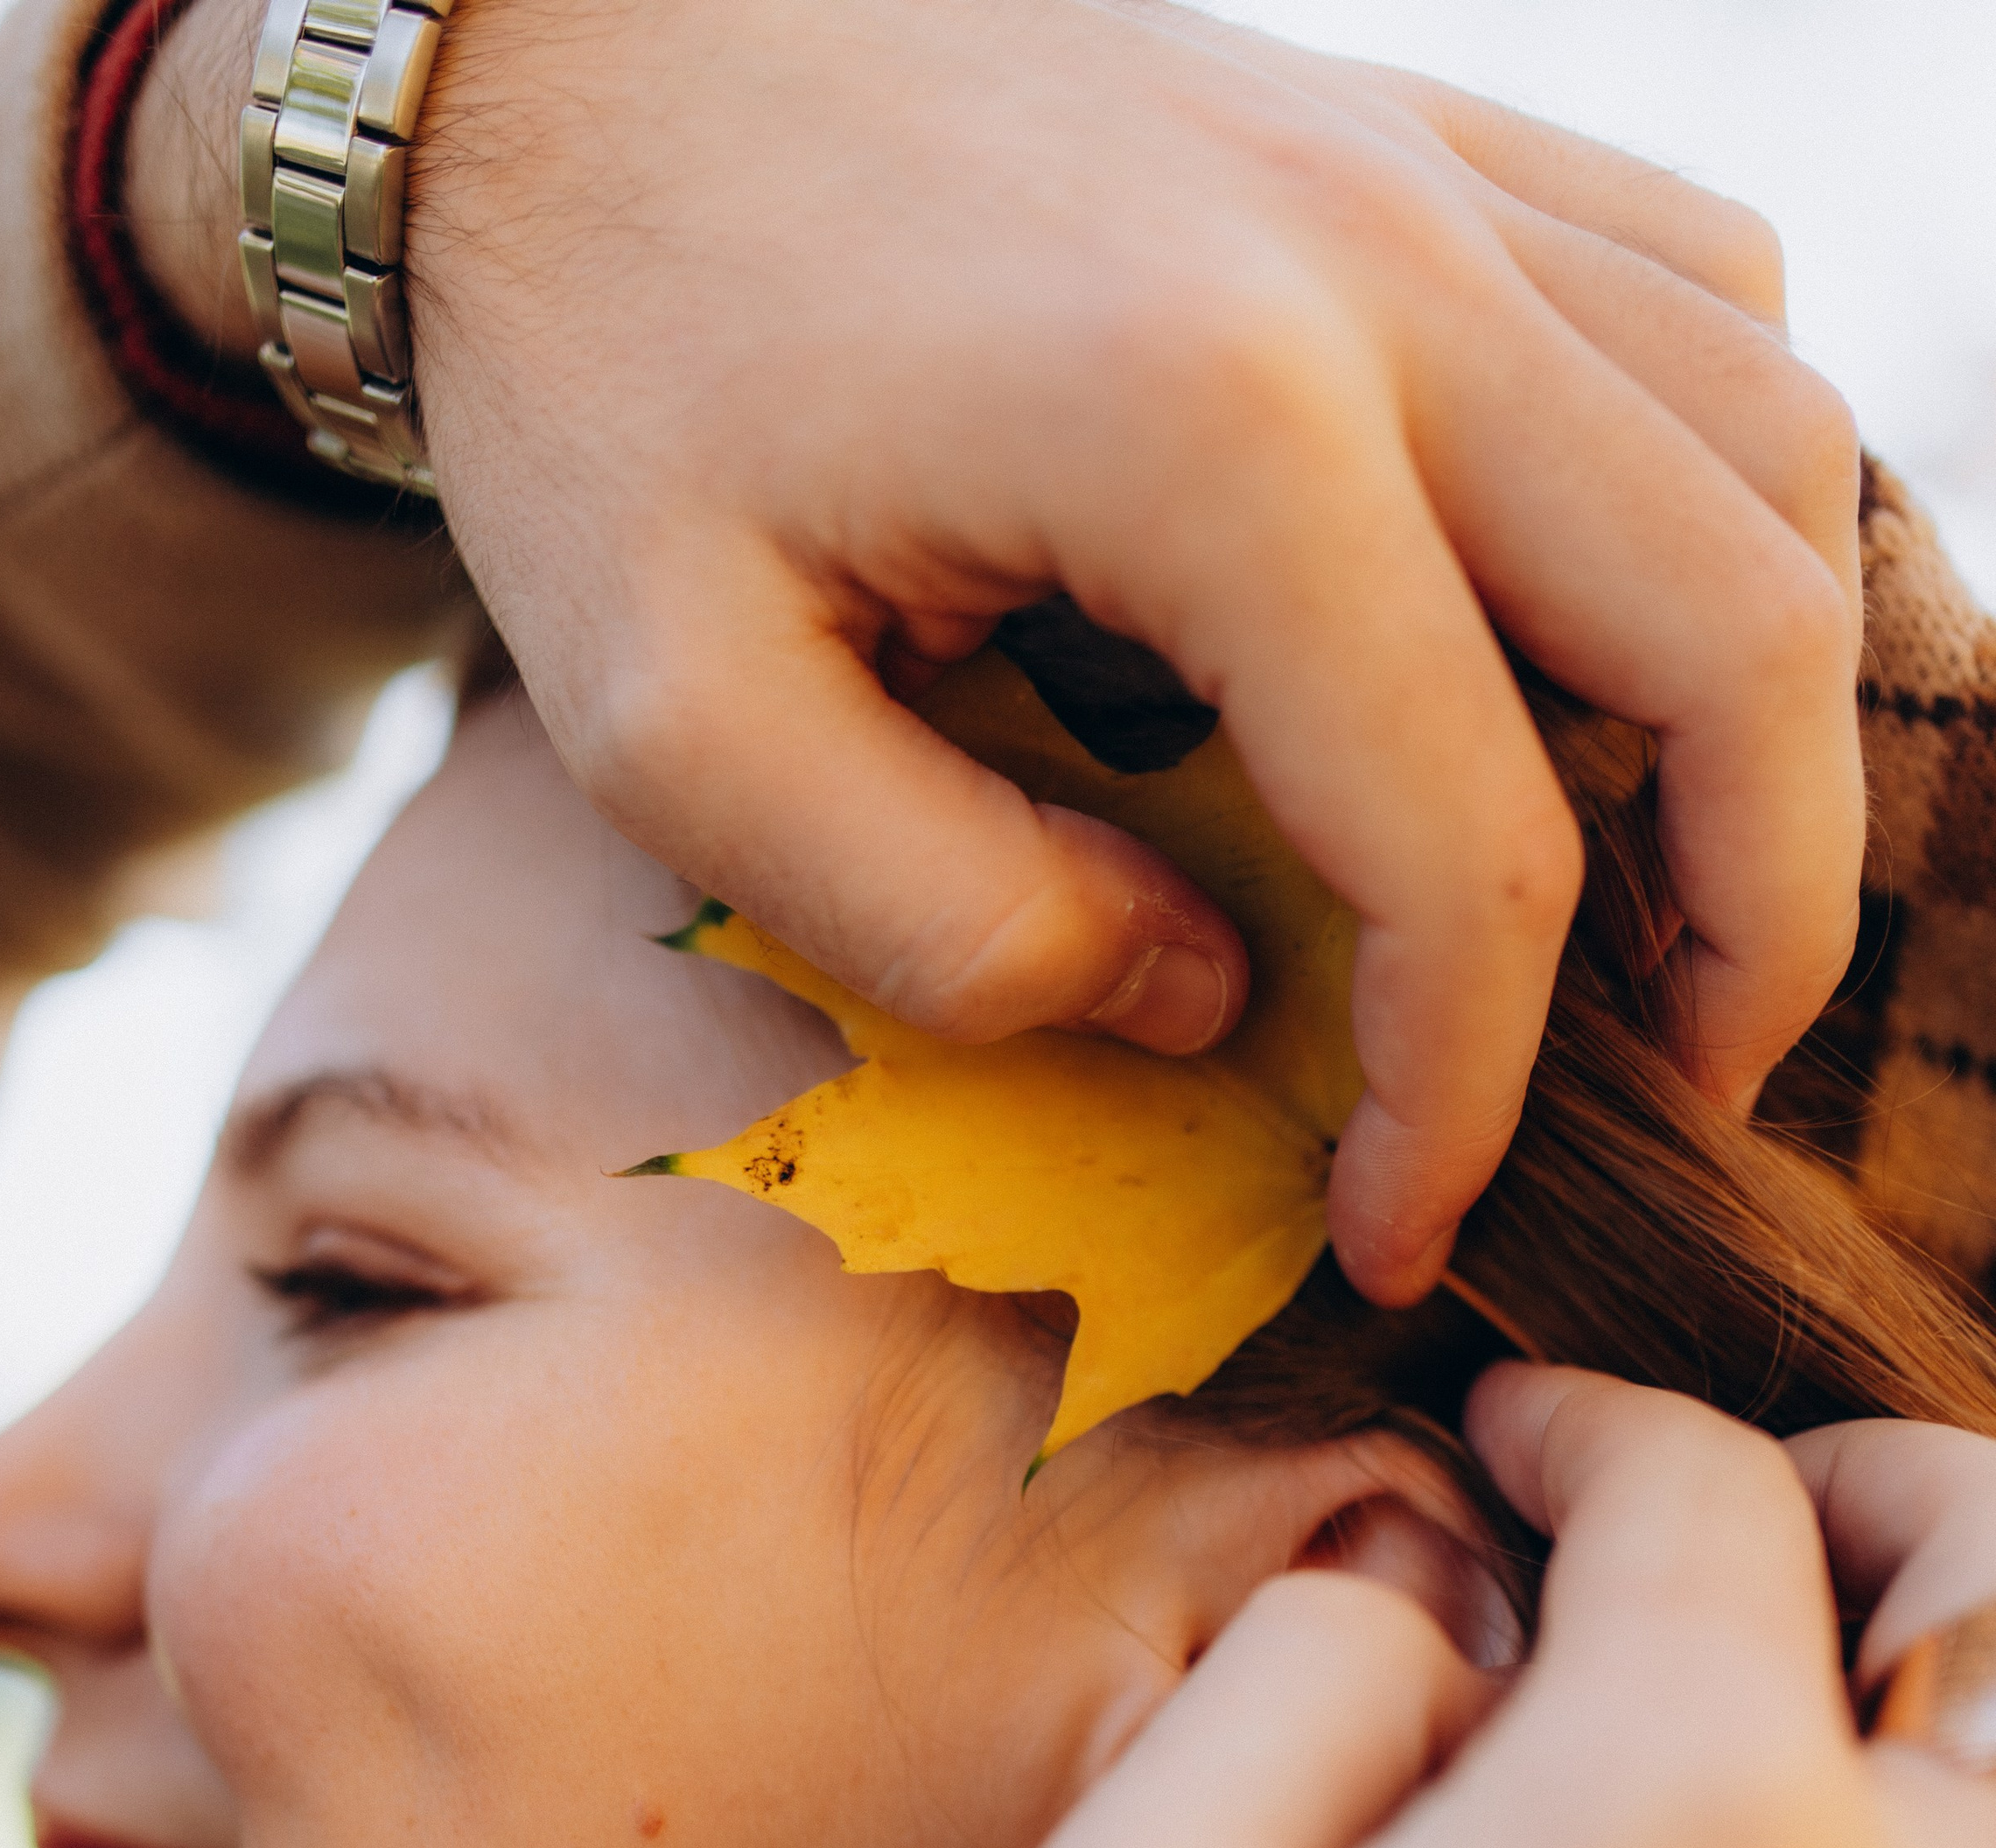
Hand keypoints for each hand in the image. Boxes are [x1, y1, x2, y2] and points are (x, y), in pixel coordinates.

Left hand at [128, 0, 1863, 1304]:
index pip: (1466, 839)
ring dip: (1774, 707)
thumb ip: (940, 920)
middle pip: (1738, 627)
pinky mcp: (1411, 129)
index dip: (1464, 1093)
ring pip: (1778, 446)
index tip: (1396, 1231)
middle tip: (1677, 1085)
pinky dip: (1729, 487)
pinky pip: (1704, 291)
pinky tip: (1621, 629)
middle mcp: (1379, 268)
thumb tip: (1199, 1001)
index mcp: (1202, 429)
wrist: (568, 67)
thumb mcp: (671, 725)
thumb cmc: (598, 386)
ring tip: (1676, 894)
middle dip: (1754, 915)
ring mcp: (1418, 167)